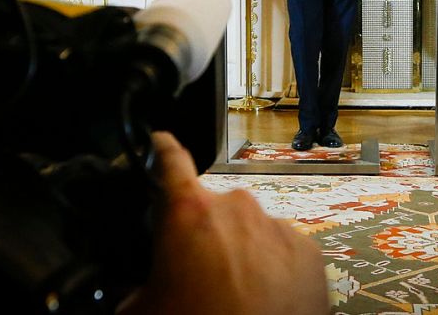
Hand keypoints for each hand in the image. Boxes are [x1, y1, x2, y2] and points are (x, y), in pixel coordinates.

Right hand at [119, 132, 326, 314]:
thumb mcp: (142, 310)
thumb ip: (132, 286)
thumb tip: (129, 291)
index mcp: (188, 214)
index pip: (168, 158)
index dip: (159, 148)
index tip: (158, 141)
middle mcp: (235, 209)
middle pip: (211, 207)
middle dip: (203, 234)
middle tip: (195, 274)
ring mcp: (276, 227)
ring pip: (248, 229)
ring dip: (238, 252)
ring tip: (230, 293)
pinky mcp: (308, 250)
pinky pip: (281, 248)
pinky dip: (270, 267)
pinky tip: (259, 297)